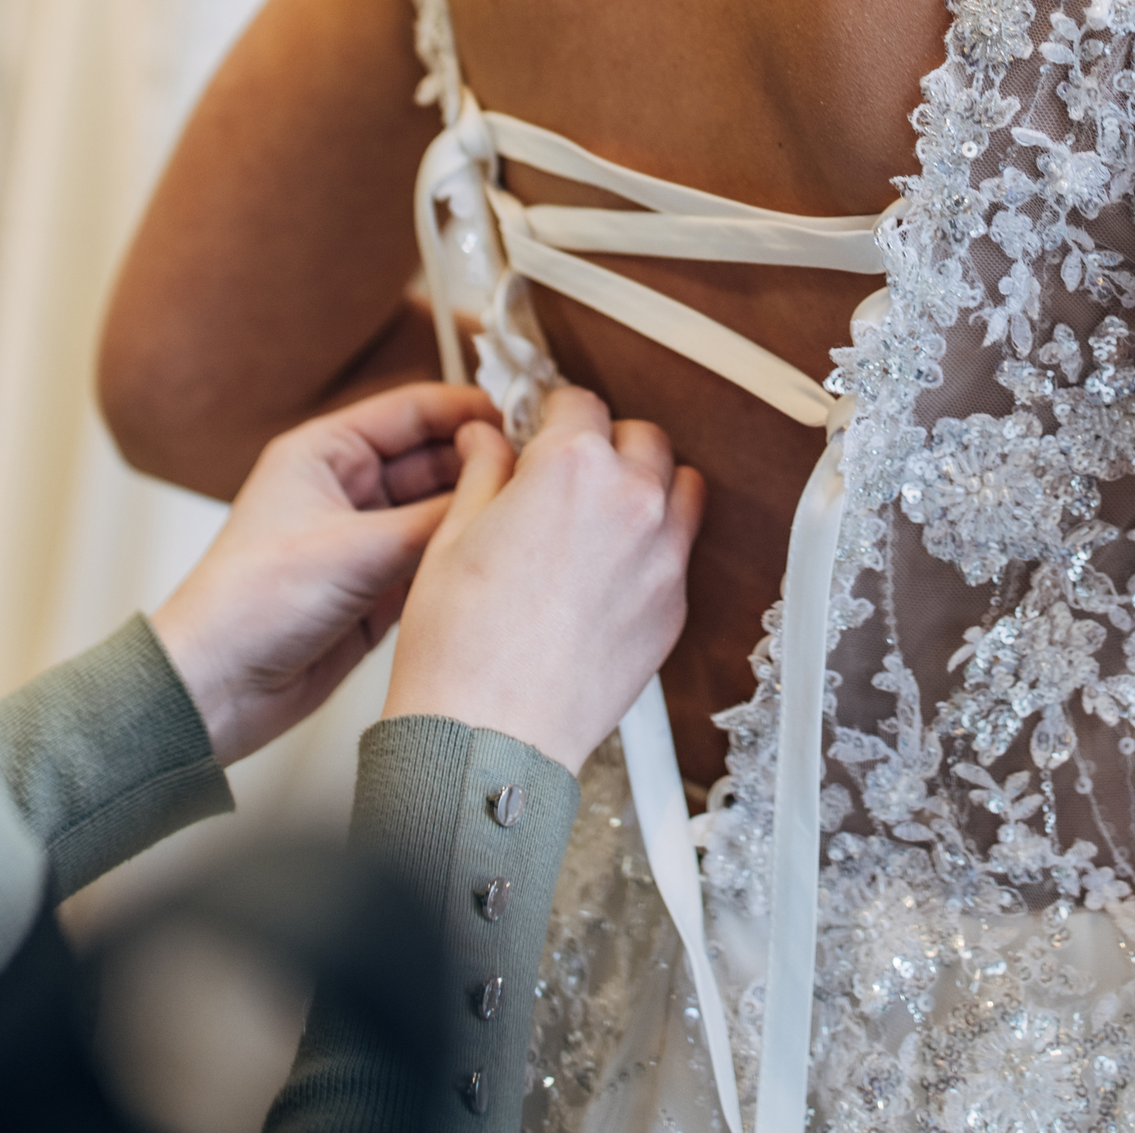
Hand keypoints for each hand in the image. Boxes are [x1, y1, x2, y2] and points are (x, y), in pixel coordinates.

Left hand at [151, 381, 498, 766]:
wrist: (214, 690)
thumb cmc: (251, 604)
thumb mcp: (356, 550)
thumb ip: (436, 522)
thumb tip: (503, 492)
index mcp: (325, 452)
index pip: (413, 410)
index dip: (470, 410)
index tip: (525, 417)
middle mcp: (347, 489)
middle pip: (433, 460)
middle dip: (484, 464)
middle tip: (542, 472)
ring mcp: (363, 541)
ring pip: (439, 514)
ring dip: (476, 516)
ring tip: (534, 517)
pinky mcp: (374, 590)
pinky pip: (431, 562)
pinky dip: (461, 561)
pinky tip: (502, 563)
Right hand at [383, 385, 704, 770]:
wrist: (491, 732)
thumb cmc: (461, 645)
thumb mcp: (453, 535)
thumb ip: (483, 472)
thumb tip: (485, 439)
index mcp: (572, 466)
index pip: (579, 402)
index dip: (553, 413)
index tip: (541, 428)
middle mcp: (630, 500)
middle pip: (641, 437)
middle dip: (606, 444)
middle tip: (569, 473)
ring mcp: (662, 555)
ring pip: (680, 487)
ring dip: (647, 485)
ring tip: (604, 513)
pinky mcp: (673, 606)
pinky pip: (681, 551)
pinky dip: (656, 545)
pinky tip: (612, 570)